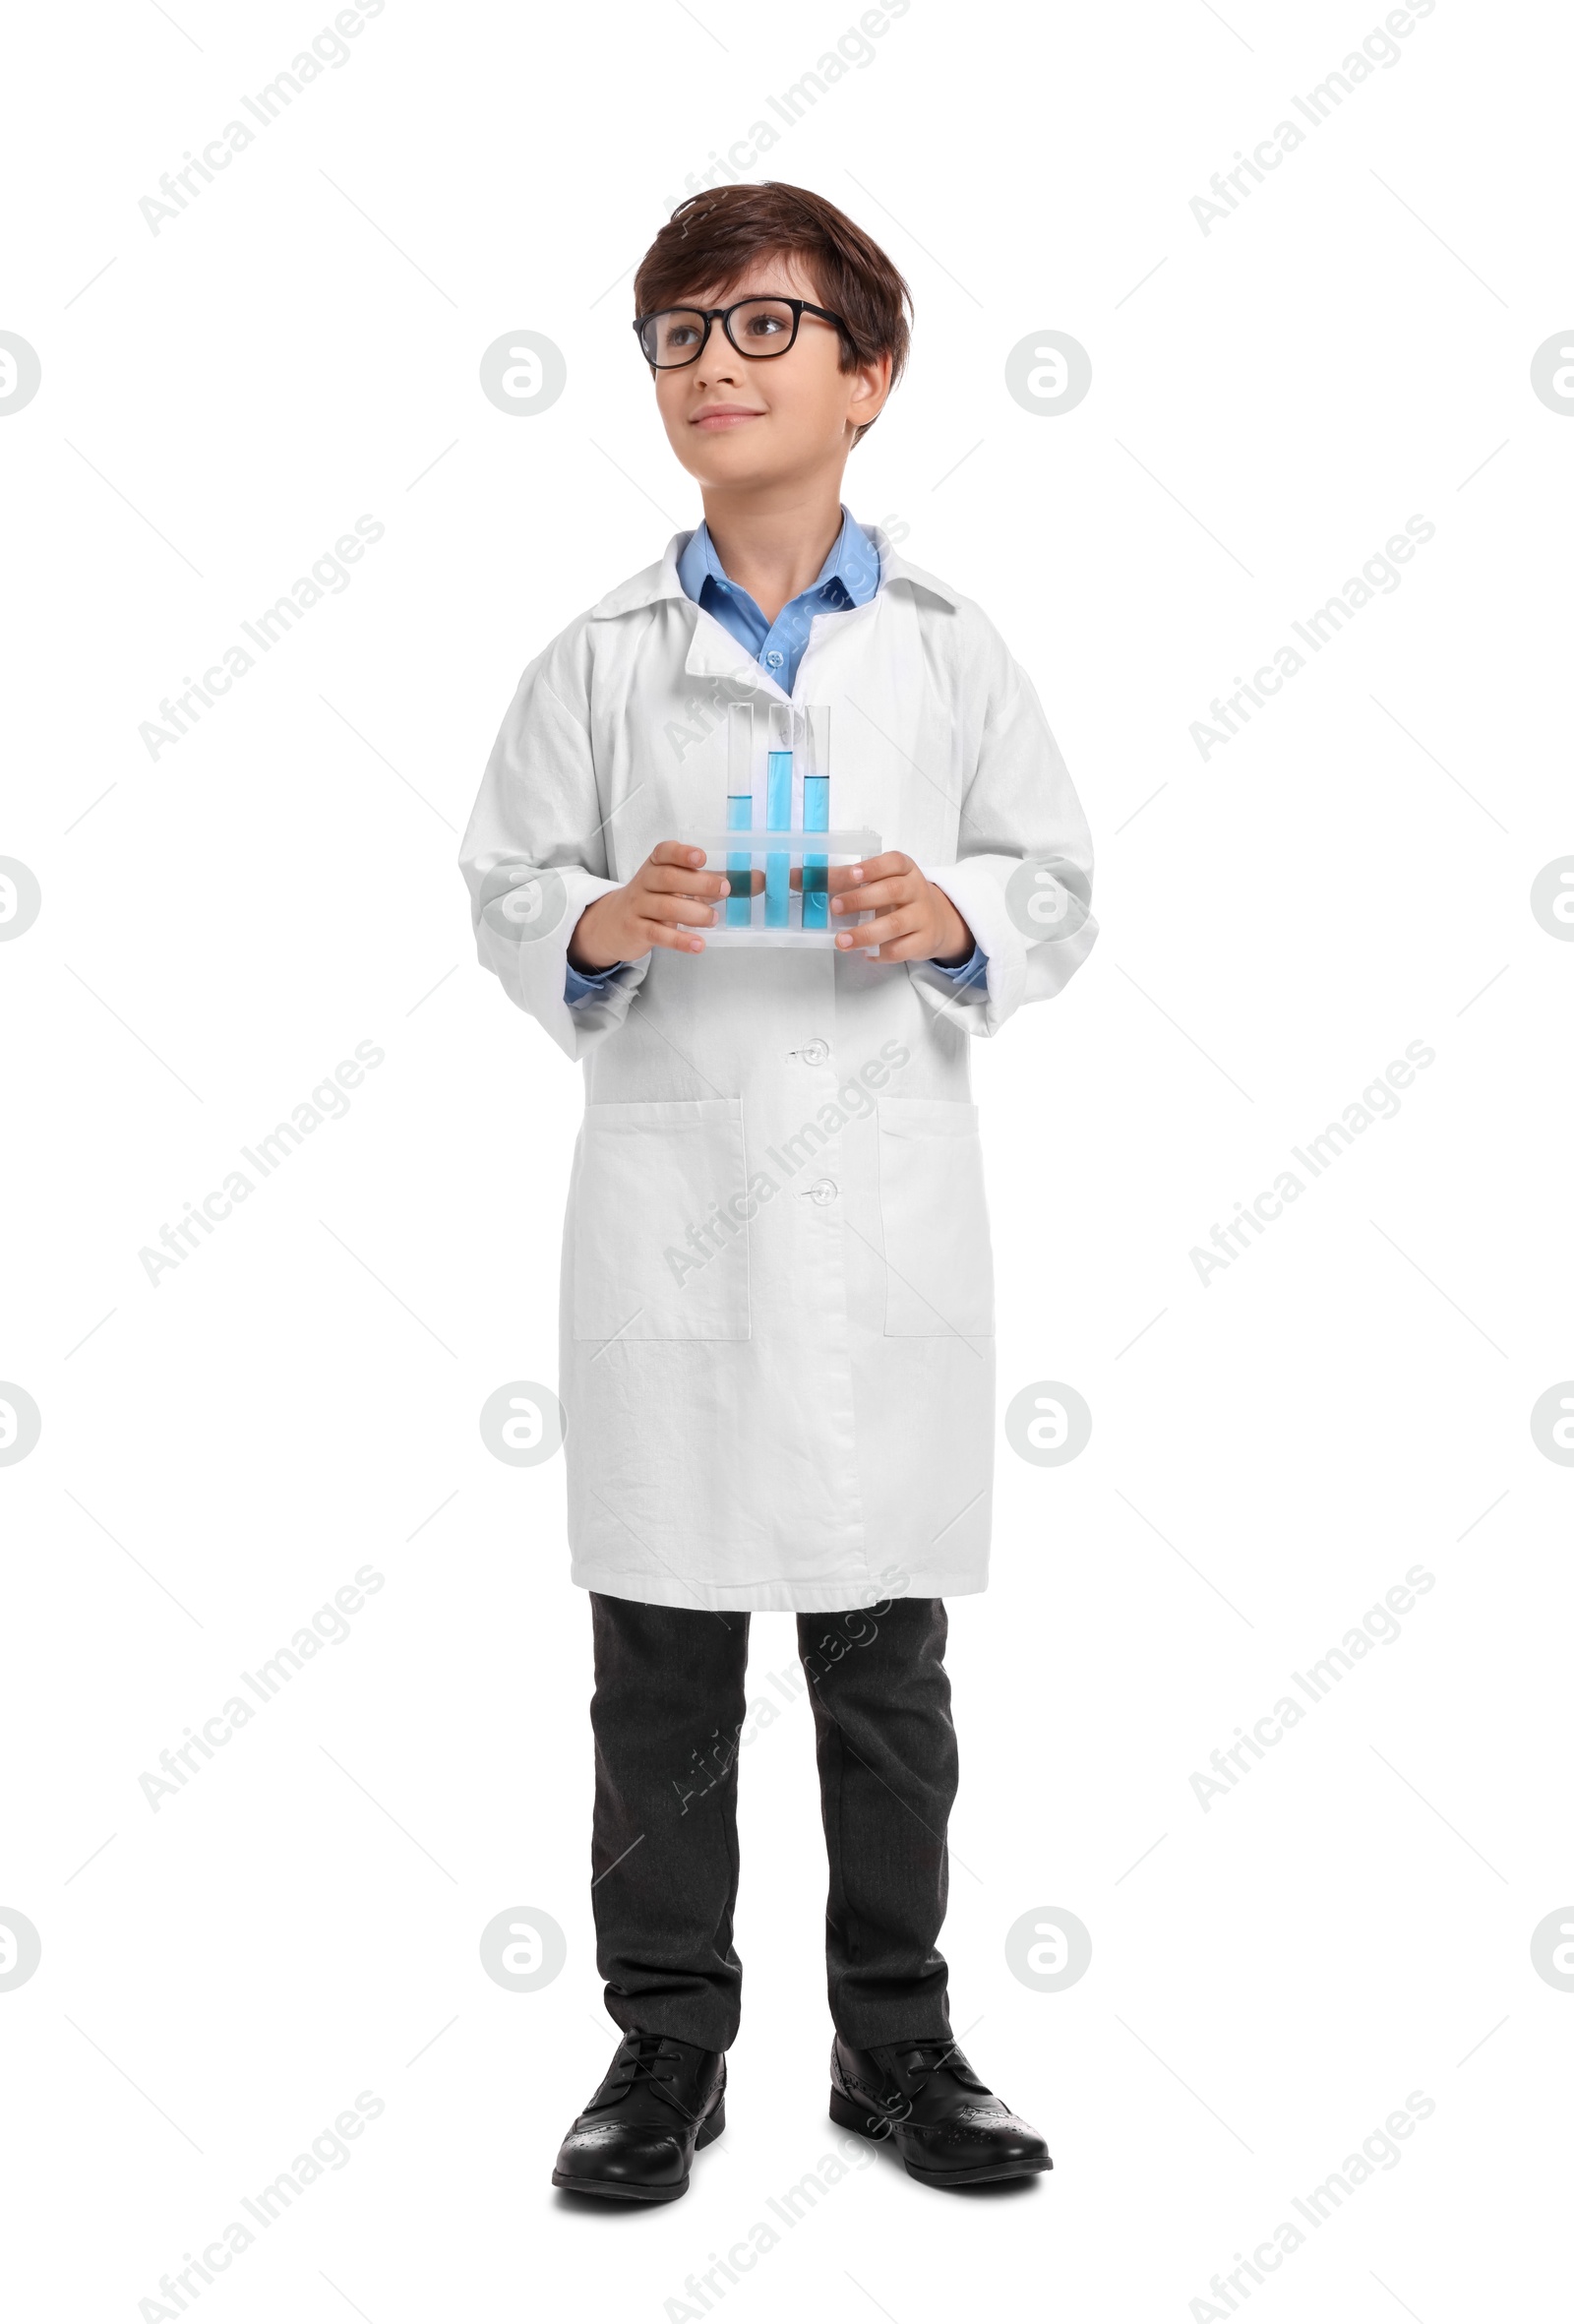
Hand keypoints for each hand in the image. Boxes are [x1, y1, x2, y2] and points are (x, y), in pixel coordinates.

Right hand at [567, 842, 731, 968]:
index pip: (664, 852)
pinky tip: (698, 944)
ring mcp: (638, 907)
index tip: (701, 857)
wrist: (613, 924)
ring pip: (664, 907)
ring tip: (713, 920)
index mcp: (655, 865)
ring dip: (693, 913)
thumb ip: (714, 882)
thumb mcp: (679, 887)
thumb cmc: (655, 900)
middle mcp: (644, 882)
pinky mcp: (636, 930)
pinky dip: (680, 940)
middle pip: (668, 879)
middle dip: (698, 883)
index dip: (682, 854)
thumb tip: (758, 879)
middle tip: (724, 890)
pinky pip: (658, 934)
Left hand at [828, 852, 972, 964]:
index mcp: (904, 869)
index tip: (853, 874)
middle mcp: (916, 890)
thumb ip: (840, 879)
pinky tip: (864, 953)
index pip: (894, 862)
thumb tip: (796, 877)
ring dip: (865, 933)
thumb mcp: (877, 882)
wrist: (936, 922)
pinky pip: (901, 950)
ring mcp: (922, 916)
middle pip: (892, 891)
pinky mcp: (923, 941)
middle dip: (861, 899)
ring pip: (895, 924)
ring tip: (841, 941)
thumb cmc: (897, 898)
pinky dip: (880, 953)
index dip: (874, 867)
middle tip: (835, 906)